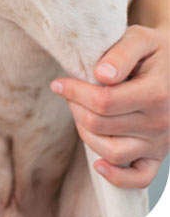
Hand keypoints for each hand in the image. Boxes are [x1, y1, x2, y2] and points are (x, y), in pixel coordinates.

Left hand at [51, 24, 169, 187]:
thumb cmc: (152, 49)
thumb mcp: (140, 38)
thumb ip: (121, 53)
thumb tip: (102, 75)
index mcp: (156, 93)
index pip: (104, 101)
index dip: (74, 92)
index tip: (58, 83)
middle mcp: (161, 122)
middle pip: (101, 125)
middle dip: (75, 107)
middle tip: (69, 92)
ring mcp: (160, 143)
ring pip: (112, 152)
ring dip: (85, 133)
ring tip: (80, 112)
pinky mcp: (157, 156)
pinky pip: (139, 178)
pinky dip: (117, 177)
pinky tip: (98, 164)